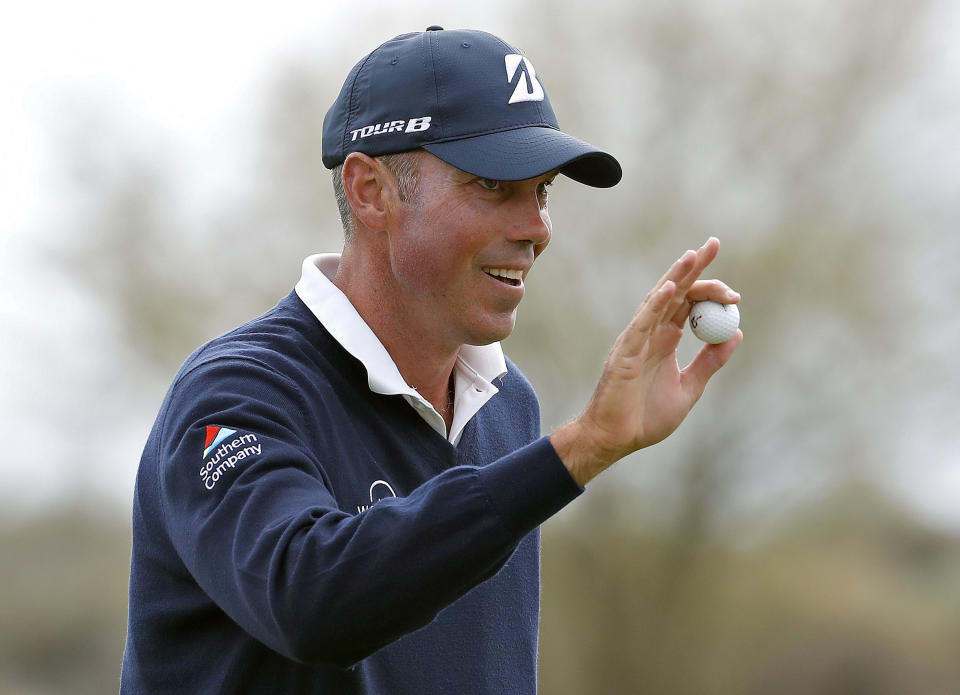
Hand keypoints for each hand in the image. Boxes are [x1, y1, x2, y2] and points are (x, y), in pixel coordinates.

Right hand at [551, 237, 741, 485]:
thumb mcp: (689, 388)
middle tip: (713, 244)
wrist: (615, 439)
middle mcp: (650, 334)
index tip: (735, 295)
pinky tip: (669, 289)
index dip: (709, 291)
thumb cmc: (645, 418)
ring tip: (694, 254)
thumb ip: (710, 362)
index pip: (688, 305)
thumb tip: (736, 334)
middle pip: (675, 292)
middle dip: (694, 268)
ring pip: (657, 300)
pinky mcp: (624, 352)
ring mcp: (636, 340)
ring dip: (676, 276)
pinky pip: (641, 324)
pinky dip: (655, 306)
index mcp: (664, 341)